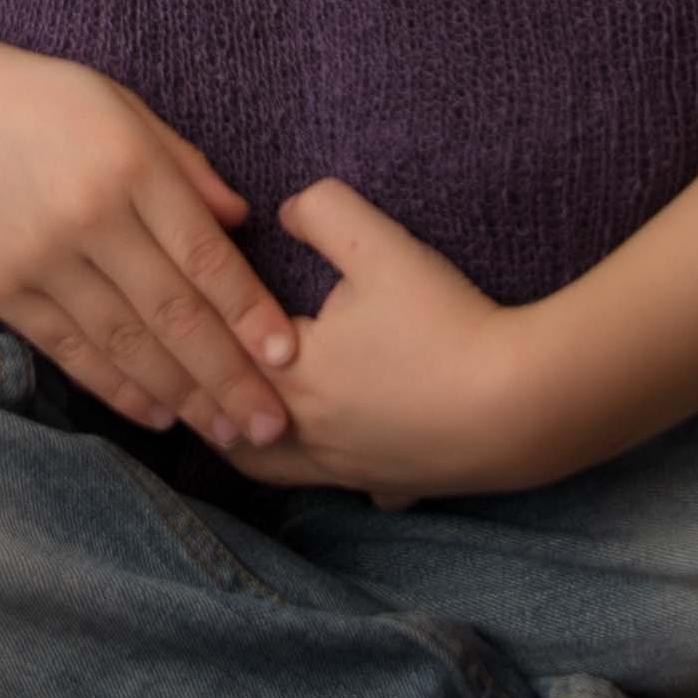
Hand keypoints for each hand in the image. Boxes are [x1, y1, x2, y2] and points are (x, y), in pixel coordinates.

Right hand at [0, 27, 297, 450]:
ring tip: (228, 433)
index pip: (205, 254)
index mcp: (129, 165)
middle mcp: (88, 216)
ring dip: (183, 396)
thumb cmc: (33, 99)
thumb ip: (183, 164)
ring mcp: (40, 259)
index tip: (289, 357)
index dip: (250, 312)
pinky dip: (117, 389)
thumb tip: (242, 223)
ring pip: (125, 343)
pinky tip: (157, 415)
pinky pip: (70, 350)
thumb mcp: (118, 105)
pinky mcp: (0, 288)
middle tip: (275, 424)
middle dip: (230, 376)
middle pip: (174, 313)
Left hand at [209, 179, 537, 508]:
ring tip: (238, 424)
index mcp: (290, 375)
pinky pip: (350, 486)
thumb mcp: (382, 246)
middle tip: (184, 375)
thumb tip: (285, 211)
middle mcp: (307, 434)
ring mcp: (350, 469)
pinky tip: (340, 456)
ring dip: (250, 445)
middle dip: (204, 401)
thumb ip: (324, 212)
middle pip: (230, 426)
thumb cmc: (446, 324)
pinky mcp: (394, 485)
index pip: (218, 353)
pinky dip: (331, 472)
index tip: (174, 312)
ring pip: (276, 468)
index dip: (194, 331)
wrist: (523, 405)